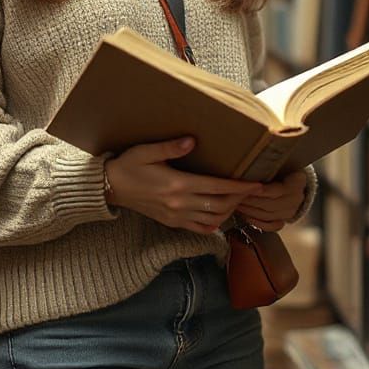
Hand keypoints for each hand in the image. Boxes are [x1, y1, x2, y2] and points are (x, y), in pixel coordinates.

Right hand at [104, 137, 261, 234]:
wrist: (111, 188)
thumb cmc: (129, 165)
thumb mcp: (146, 151)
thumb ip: (170, 147)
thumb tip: (193, 140)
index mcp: (177, 185)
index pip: (217, 187)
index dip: (240, 187)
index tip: (257, 184)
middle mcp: (179, 204)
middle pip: (220, 205)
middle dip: (241, 198)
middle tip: (254, 189)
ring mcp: (176, 216)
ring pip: (213, 219)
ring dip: (231, 210)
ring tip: (240, 199)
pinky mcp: (172, 222)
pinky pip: (200, 228)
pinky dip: (216, 223)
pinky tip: (221, 213)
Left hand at [235, 170, 308, 231]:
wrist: (294, 181)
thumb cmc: (282, 168)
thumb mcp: (279, 164)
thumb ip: (268, 166)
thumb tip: (248, 166)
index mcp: (296, 183)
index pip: (276, 191)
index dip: (260, 191)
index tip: (245, 187)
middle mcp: (295, 199)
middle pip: (269, 204)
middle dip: (249, 201)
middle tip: (234, 196)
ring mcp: (290, 212)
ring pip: (267, 215)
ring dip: (249, 211)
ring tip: (235, 204)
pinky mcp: (285, 220)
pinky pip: (271, 226)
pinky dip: (257, 222)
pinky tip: (244, 216)